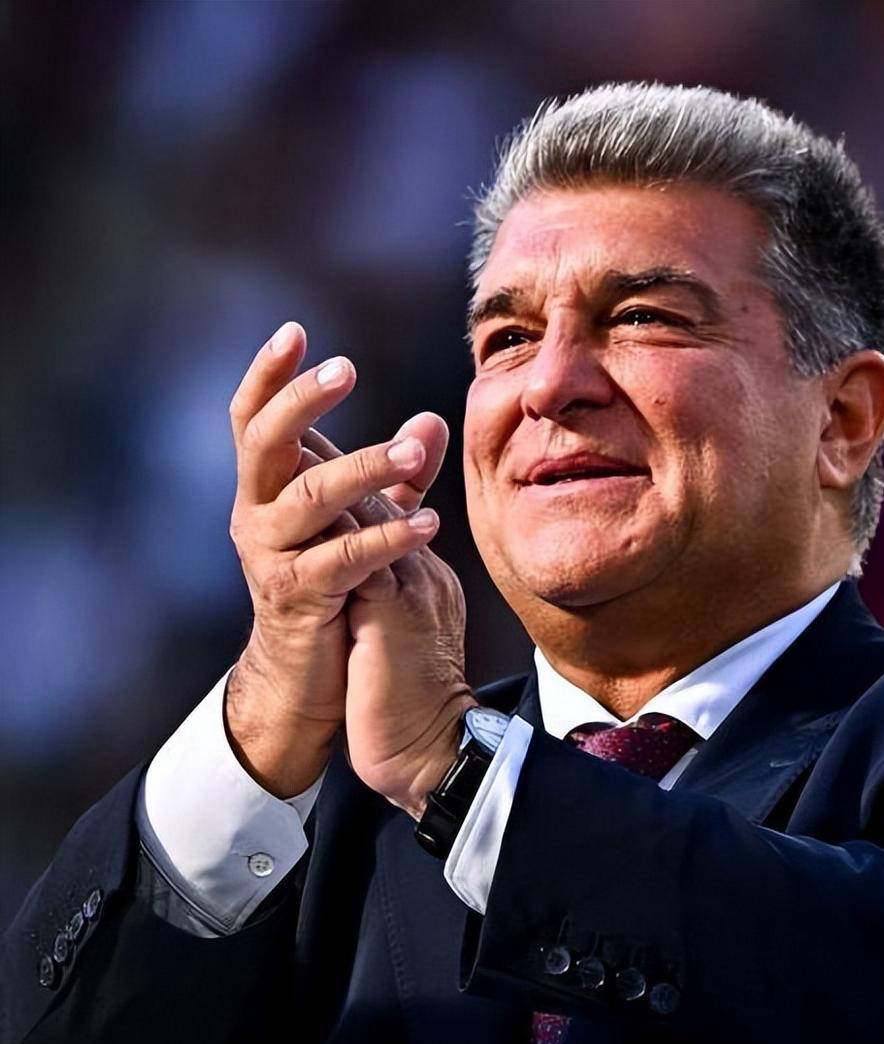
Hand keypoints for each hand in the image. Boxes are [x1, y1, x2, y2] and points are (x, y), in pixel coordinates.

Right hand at [224, 322, 442, 797]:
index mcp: (267, 489)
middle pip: (266, 443)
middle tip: (344, 369)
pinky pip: (341, 560)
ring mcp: (271, 557)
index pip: (254, 419)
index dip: (269, 374)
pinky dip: (386, 540)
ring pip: (308, 498)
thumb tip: (431, 417)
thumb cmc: (335, 588)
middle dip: (302, 402)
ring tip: (412, 452)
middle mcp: (255, 515)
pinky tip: (430, 525)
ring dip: (363, 469)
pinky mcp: (299, 598)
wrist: (311, 676)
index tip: (296, 329)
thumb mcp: (362, 521)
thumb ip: (394, 475)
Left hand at [301, 417, 476, 819]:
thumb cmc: (412, 700)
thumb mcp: (401, 632)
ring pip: (373, 512)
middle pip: (381, 495)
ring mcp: (412, 588)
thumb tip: (378, 552)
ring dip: (336, 470)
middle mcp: (421, 570)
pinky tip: (302, 494)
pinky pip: (361, 552)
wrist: (437, 754)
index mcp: (422, 574)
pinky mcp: (392, 613)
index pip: (384, 506)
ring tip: (297, 438)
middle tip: (301, 406)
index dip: (348, 467)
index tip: (308, 435)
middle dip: (340, 451)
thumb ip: (390, 584)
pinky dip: (335, 520)